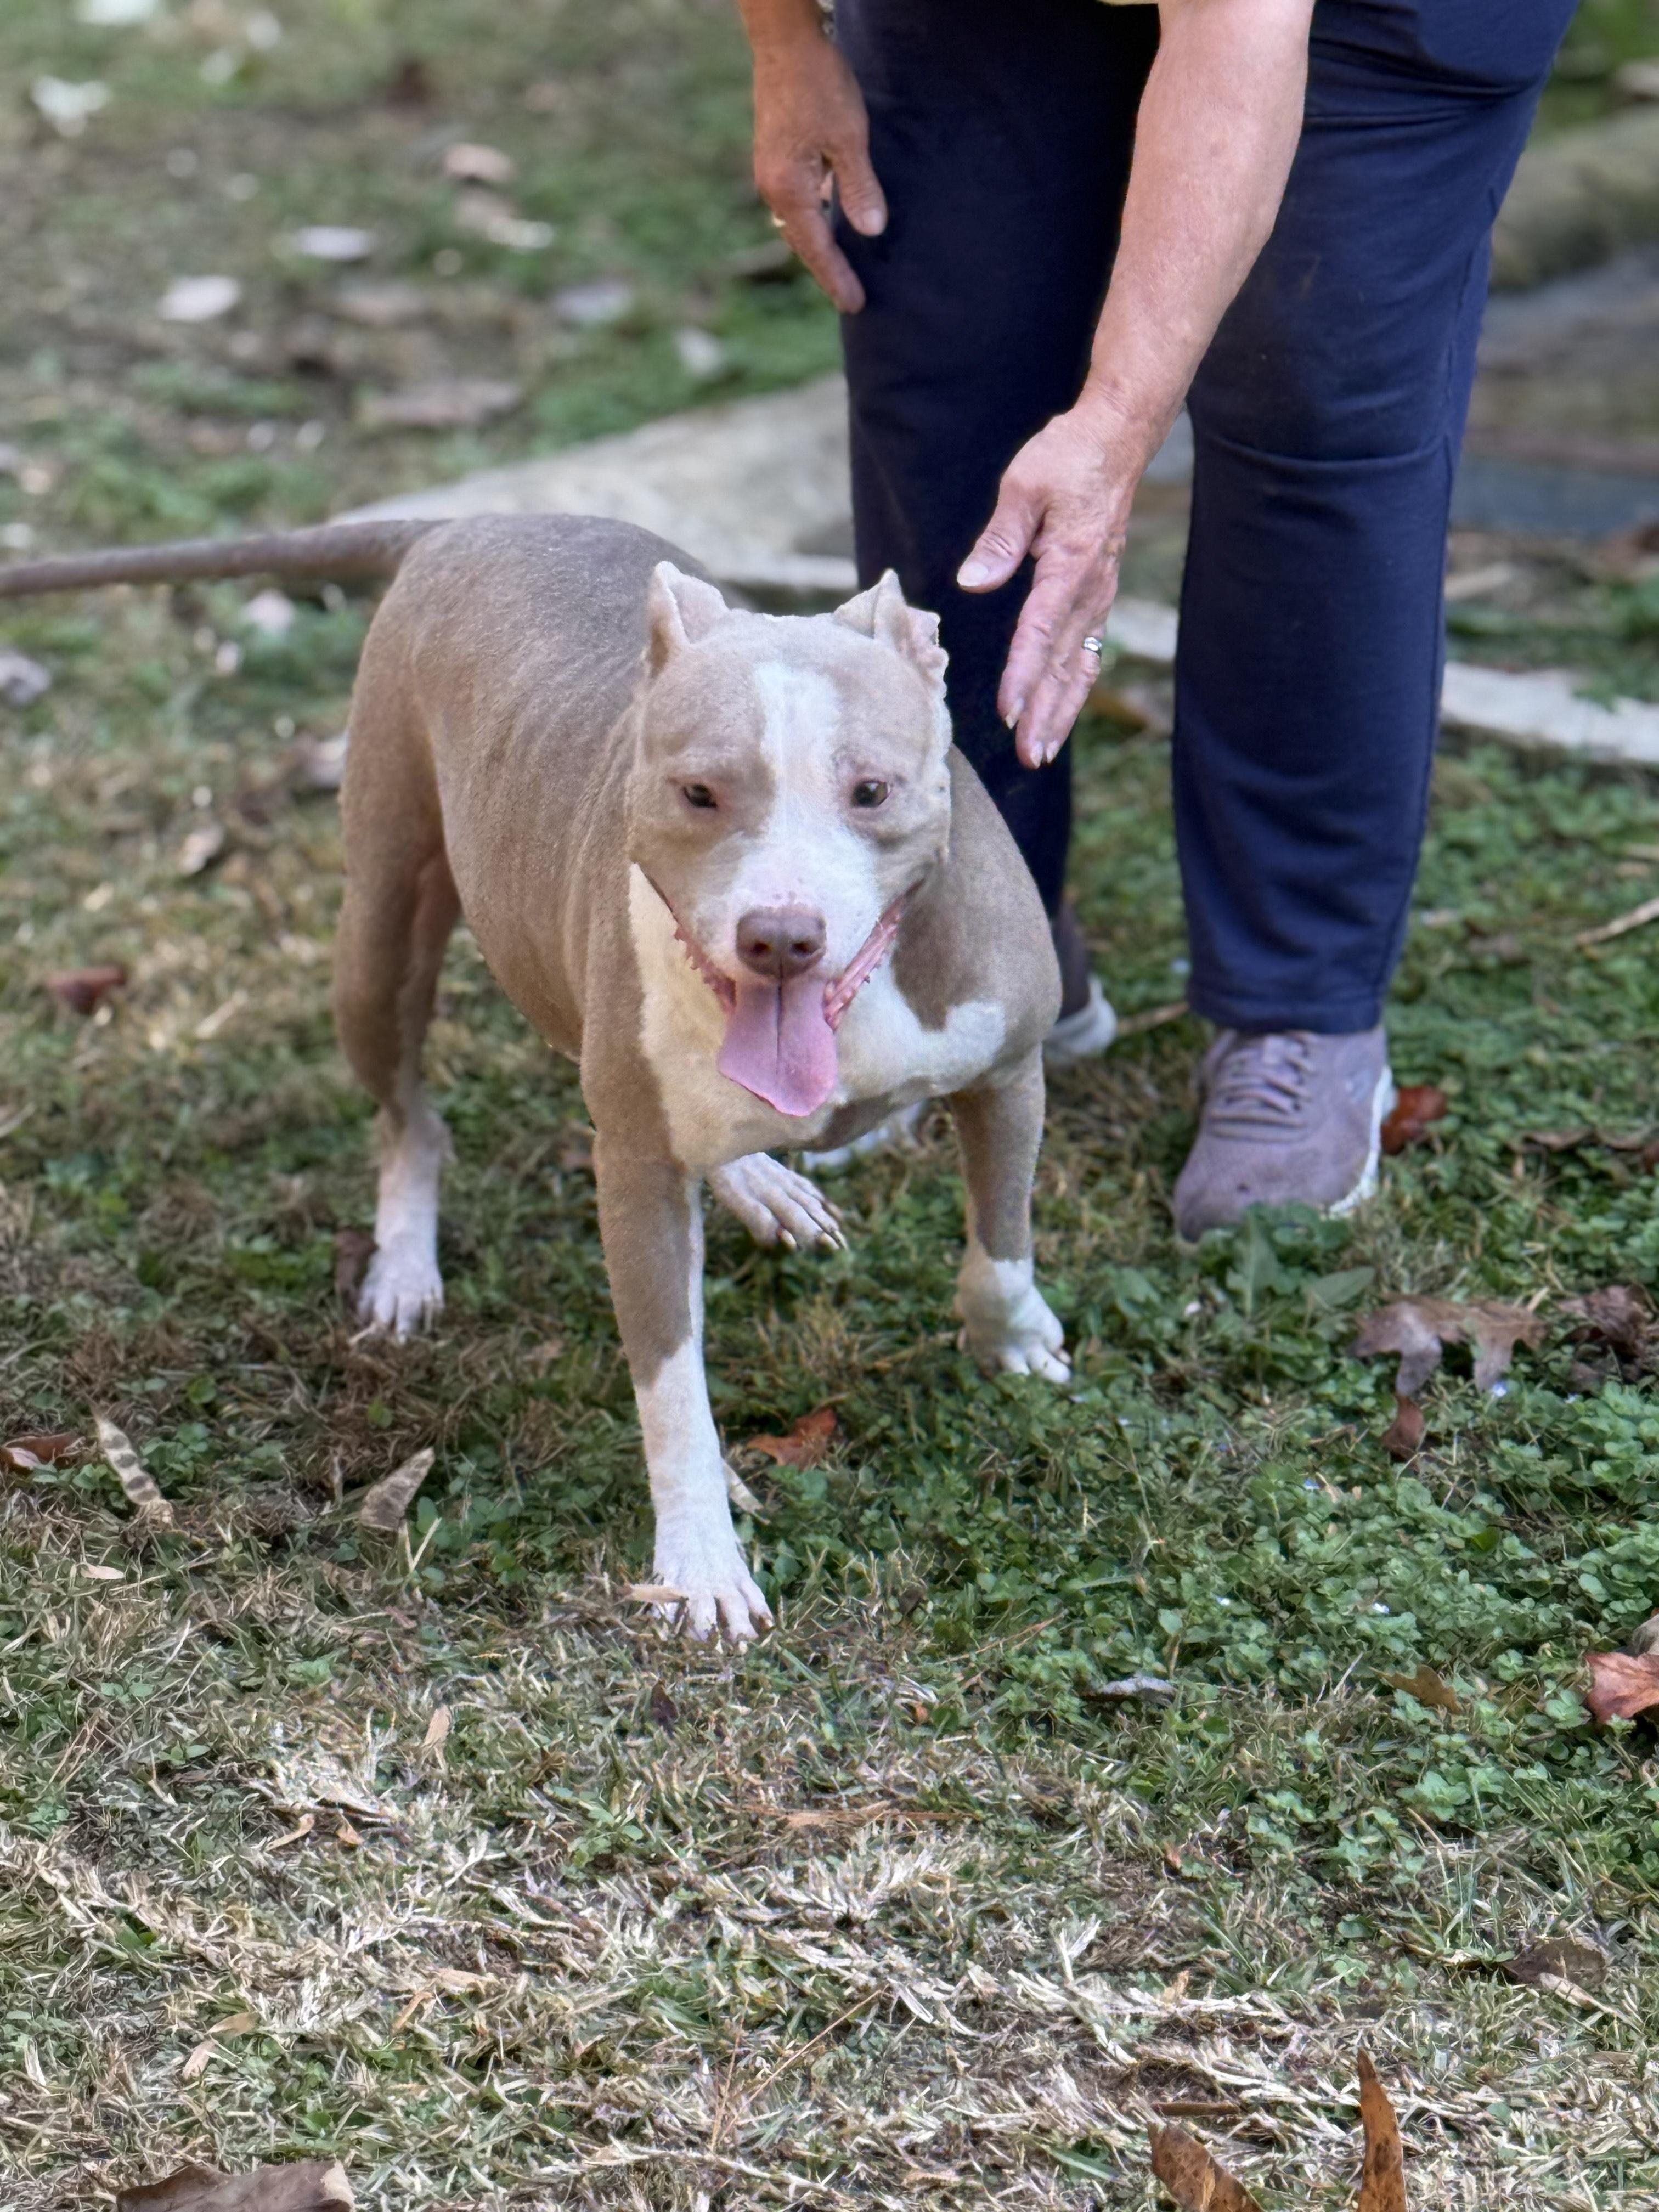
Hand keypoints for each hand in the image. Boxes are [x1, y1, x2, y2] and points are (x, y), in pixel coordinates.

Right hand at [748, 17, 886, 312]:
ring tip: (840, 269)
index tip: (854, 305)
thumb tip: (871, 232)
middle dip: (826, 270)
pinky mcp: (775, 157)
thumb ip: (859, 187)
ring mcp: (771, 173)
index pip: (817, 249)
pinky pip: (796, 202)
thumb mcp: (849, 137)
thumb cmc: (817, 84)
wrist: (784, 42)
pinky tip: (830, 221)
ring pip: (798, 223)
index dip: (837, 279)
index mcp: (790, 190)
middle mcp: (773, 188)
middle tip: (849, 298)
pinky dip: (813, 219)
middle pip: (803, 243)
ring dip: (818, 246)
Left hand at [957, 399, 1148, 769]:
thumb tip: (973, 581)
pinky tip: (1058, 715)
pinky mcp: (1097, 596)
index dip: (1024, 673)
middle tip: (1029, 755)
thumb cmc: (1066, 457)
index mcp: (1071, 562)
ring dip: (1062, 712)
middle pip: (1065, 662)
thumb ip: (1000, 537)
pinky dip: (1073, 689)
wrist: (1115, 441)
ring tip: (1041, 751)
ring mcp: (1098, 595)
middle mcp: (1091, 587)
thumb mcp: (1025, 485)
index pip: (1042, 629)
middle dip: (1046, 713)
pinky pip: (1086, 652)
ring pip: (1080, 665)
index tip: (1008, 710)